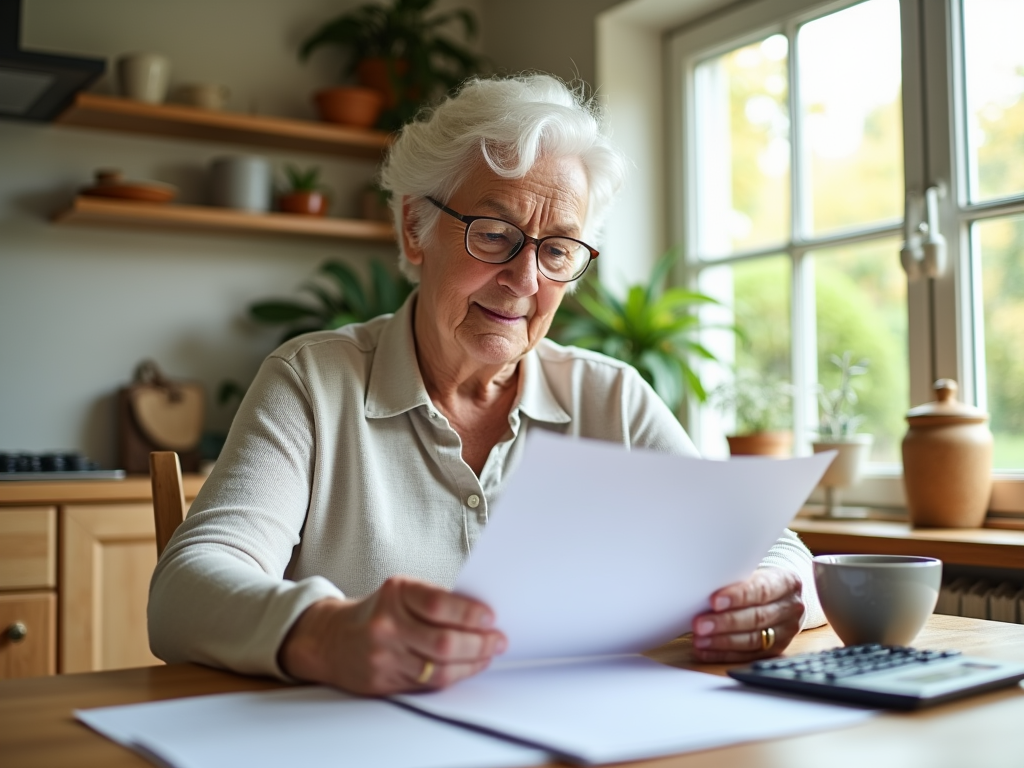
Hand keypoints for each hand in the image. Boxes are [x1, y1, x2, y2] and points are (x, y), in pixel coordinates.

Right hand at [278, 575, 506, 694]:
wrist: (331, 639)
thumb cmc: (378, 612)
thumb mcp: (402, 592)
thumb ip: (436, 601)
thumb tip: (481, 615)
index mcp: (395, 593)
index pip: (439, 604)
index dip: (470, 613)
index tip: (491, 617)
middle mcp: (387, 625)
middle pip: (444, 642)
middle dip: (479, 644)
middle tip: (498, 640)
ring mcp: (384, 656)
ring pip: (439, 669)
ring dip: (473, 663)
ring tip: (488, 654)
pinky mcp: (383, 682)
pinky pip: (428, 685)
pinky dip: (454, 676)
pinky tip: (467, 667)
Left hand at [690, 567, 803, 662]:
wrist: (781, 596)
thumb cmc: (759, 581)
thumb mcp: (754, 572)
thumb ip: (736, 579)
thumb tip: (703, 589)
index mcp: (787, 582)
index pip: (762, 590)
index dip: (737, 596)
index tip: (714, 601)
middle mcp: (790, 608)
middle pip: (756, 618)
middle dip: (725, 622)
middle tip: (699, 624)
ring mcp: (786, 632)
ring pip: (752, 640)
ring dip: (722, 641)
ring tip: (700, 640)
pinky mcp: (776, 650)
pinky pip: (748, 656)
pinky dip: (723, 654)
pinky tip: (705, 651)